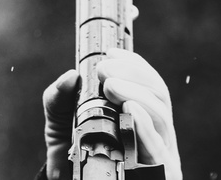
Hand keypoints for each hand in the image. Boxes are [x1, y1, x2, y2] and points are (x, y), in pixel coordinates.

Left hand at [42, 49, 181, 179]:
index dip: (134, 63)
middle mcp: (154, 131)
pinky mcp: (160, 174)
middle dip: (133, 74)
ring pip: (161, 116)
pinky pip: (159, 149)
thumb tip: (70, 76)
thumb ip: (59, 98)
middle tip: (105, 70)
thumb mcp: (61, 121)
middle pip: (159, 95)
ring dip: (137, 93)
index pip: (149, 83)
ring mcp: (159, 153)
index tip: (112, 52)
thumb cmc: (72, 152)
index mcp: (140, 114)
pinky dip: (145, 126)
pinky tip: (131, 110)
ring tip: (112, 85)